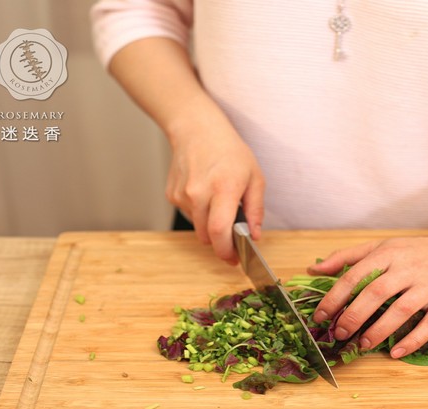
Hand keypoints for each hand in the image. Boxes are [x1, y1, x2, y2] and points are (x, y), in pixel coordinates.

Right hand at [165, 104, 264, 262]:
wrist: (197, 130)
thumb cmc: (229, 152)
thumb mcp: (254, 177)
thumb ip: (256, 209)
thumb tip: (255, 235)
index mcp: (223, 188)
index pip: (219, 231)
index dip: (226, 251)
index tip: (234, 259)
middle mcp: (199, 193)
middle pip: (206, 236)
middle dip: (221, 243)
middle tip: (233, 239)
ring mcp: (182, 195)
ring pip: (197, 228)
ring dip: (210, 226)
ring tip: (219, 204)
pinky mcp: (172, 195)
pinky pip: (189, 216)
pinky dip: (199, 213)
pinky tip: (206, 195)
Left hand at [308, 233, 427, 357]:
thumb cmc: (415, 252)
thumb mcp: (382, 246)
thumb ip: (347, 257)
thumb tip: (313, 270)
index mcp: (388, 254)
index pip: (355, 276)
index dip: (334, 298)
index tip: (320, 317)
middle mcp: (408, 269)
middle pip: (375, 293)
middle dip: (354, 316)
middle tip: (340, 334)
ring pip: (401, 310)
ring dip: (379, 330)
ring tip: (363, 345)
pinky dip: (412, 341)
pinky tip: (395, 353)